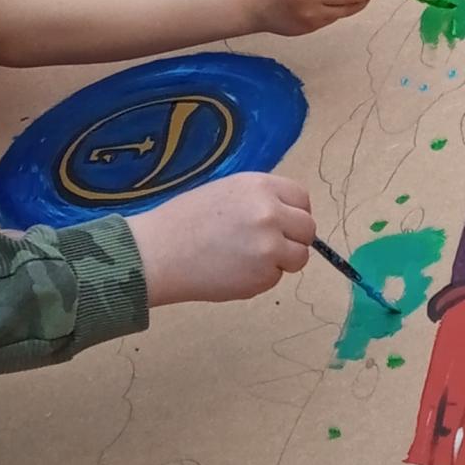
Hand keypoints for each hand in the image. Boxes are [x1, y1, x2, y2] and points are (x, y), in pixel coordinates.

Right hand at [134, 171, 313, 303]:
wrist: (157, 253)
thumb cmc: (183, 221)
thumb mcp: (226, 192)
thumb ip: (259, 201)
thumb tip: (285, 216)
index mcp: (260, 186)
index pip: (302, 198)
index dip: (294, 213)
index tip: (283, 223)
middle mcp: (270, 212)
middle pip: (308, 228)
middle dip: (293, 239)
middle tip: (269, 246)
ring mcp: (269, 246)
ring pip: (299, 257)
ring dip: (281, 261)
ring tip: (248, 260)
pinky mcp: (262, 276)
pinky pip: (275, 278)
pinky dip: (260, 279)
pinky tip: (232, 272)